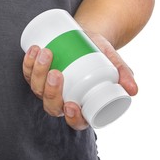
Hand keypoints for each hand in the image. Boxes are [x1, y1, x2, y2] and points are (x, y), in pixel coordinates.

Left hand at [22, 32, 137, 129]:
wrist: (86, 37)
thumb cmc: (100, 54)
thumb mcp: (112, 62)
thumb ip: (122, 73)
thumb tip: (132, 89)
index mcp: (80, 106)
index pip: (75, 121)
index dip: (72, 117)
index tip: (72, 105)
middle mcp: (61, 100)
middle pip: (51, 105)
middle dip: (51, 91)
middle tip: (57, 72)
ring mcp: (46, 88)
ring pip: (37, 88)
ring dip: (37, 72)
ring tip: (46, 52)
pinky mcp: (36, 74)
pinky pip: (27, 73)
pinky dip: (28, 62)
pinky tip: (33, 50)